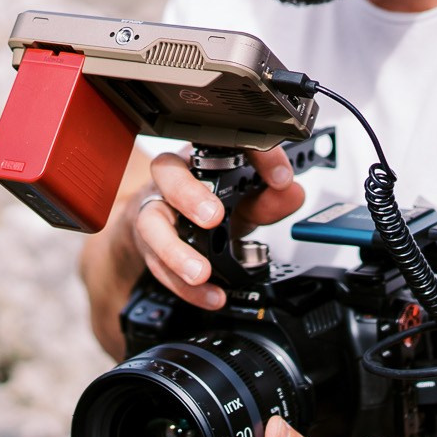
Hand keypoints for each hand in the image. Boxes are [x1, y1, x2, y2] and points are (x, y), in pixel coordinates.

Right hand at [82, 144, 304, 353]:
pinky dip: (182, 284)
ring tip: (202, 272)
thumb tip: (290, 193)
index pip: (224, 143)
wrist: (166, 229)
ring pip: (151, 223)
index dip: (255, 156)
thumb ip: (268, 199)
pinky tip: (208, 294)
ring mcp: (154, 211)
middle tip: (214, 218)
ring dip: (176, 251)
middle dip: (190, 195)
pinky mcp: (146, 245)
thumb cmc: (204, 205)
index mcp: (200, 158)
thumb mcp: (242, 200)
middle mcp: (171, 179)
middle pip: (167, 172)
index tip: (279, 176)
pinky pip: (157, 264)